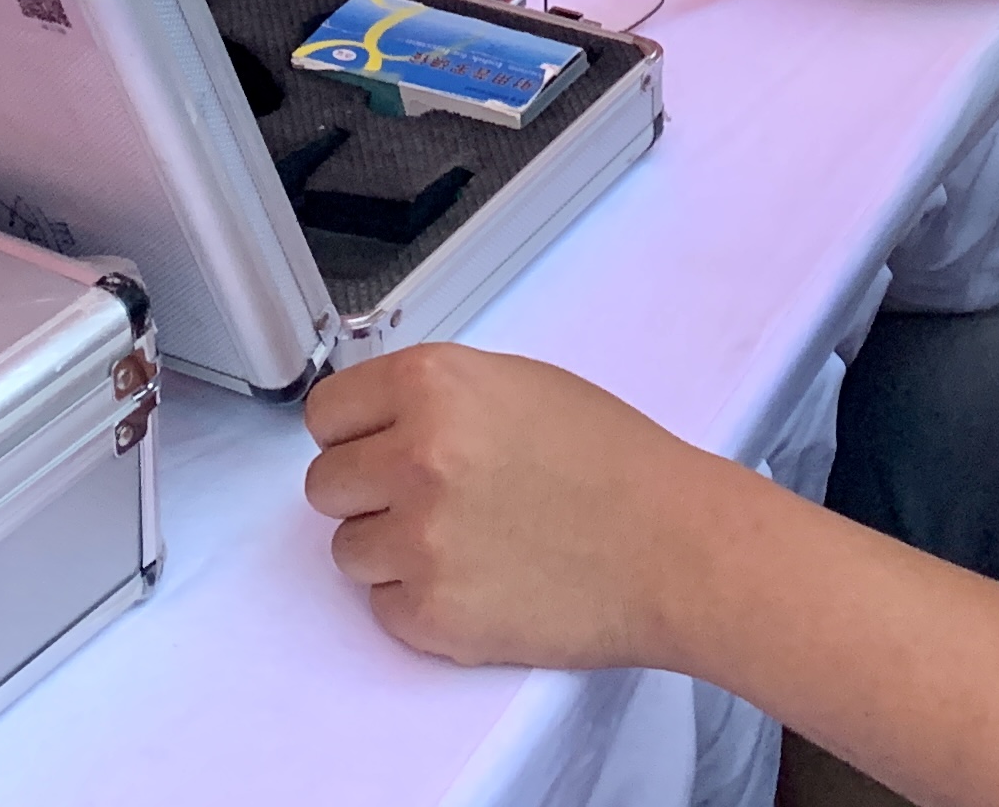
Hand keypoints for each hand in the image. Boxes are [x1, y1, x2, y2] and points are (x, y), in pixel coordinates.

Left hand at [305, 343, 721, 668]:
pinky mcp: (432, 613)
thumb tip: (379, 421)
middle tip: (426, 500)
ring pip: (347, 551)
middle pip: (326, 485)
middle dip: (368, 494)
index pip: (325, 412)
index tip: (369, 448)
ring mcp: (419, 539)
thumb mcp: (519, 384)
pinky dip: (420, 603)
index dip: (353, 434)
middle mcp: (415, 456)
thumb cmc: (616, 465)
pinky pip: (383, 609)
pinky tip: (476, 579)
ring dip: (391, 551)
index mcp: (434, 385)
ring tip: (461, 542)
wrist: (672, 547)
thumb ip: (437, 398)